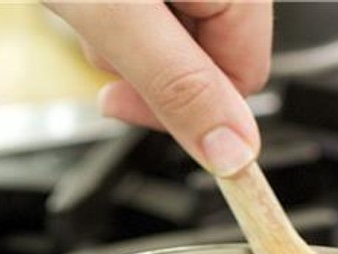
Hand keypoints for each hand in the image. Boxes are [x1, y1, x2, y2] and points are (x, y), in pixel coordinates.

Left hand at [47, 1, 271, 176]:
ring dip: (125, 37)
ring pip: (176, 35)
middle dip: (146, 66)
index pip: (244, 79)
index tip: (123, 103)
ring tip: (93, 4)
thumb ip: (178, 86)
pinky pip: (155, 7)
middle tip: (101, 37)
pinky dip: (120, 9)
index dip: (184, 107)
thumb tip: (233, 155)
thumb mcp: (120, 15)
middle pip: (208, 59)